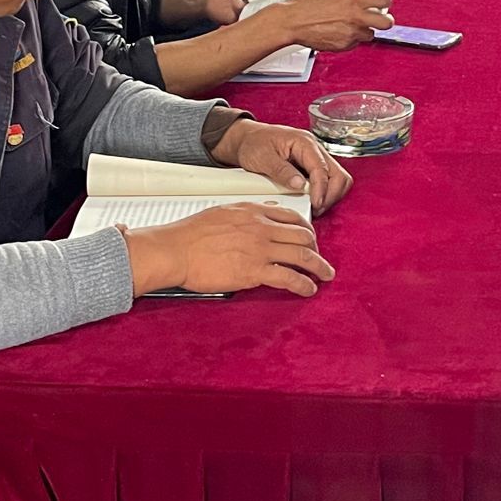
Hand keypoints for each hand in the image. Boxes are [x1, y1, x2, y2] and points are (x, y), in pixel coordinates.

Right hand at [125, 204, 336, 297]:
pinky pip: (289, 277)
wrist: (175, 250)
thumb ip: (246, 213)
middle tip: (320, 259)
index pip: (292, 217)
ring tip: (325, 275)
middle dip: (317, 249)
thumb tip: (262, 213)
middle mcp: (261, 228)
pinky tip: (308, 289)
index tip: (310, 239)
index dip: (306, 229)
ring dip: (319, 267)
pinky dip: (304, 284)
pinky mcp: (254, 271)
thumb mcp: (222, 212)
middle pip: (303, 236)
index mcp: (253, 212)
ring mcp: (260, 249)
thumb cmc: (190, 234)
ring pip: (302, 255)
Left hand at [212, 118, 352, 211]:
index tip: (315, 204)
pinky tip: (311, 200)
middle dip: (331, 194)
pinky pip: (328, 181)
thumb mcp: (262, 157)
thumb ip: (281, 171)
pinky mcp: (312, 167)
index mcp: (304, 143)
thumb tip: (299, 185)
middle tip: (317, 208)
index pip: (322, 168)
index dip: (321, 189)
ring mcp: (315, 158)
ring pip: (337, 179)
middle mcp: (315, 149)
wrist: (248, 138)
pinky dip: (324, 193)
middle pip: (339, 175)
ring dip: (330, 195)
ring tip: (314, 206)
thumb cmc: (254, 143)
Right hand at [277, 0, 393, 49]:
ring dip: (364, 30)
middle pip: (387, 23)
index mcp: (355, 0)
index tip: (382, 3)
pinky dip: (351, 38)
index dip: (385, 1)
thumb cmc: (306, 4)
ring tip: (352, 24)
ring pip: (370, 35)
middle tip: (382, 18)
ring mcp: (351, 33)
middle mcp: (356, 18)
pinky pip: (355, 43)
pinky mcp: (343, 46)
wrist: (292, 21)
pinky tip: (340, 31)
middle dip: (386, 20)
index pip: (384, 1)